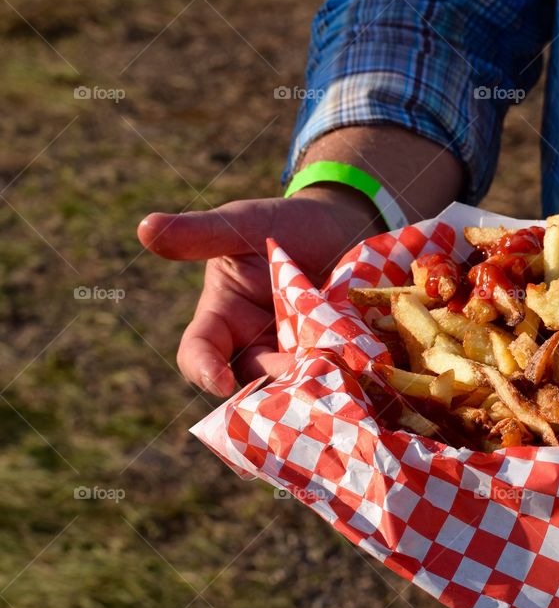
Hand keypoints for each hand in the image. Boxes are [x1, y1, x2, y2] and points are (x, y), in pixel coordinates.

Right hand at [137, 185, 384, 396]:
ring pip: (297, 384)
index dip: (204, 369)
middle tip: (301, 370)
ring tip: (336, 372)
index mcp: (223, 318)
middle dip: (275, 379)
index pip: (200, 352)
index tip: (219, 381)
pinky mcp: (336, 358)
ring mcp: (297, 355)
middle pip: (254, 378)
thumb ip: (201, 232)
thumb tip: (144, 227)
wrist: (343, 227)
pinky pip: (337, 378)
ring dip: (313, 383)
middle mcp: (256, 345)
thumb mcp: (243, 222)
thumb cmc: (283, 223)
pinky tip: (364, 375)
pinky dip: (347, 378)